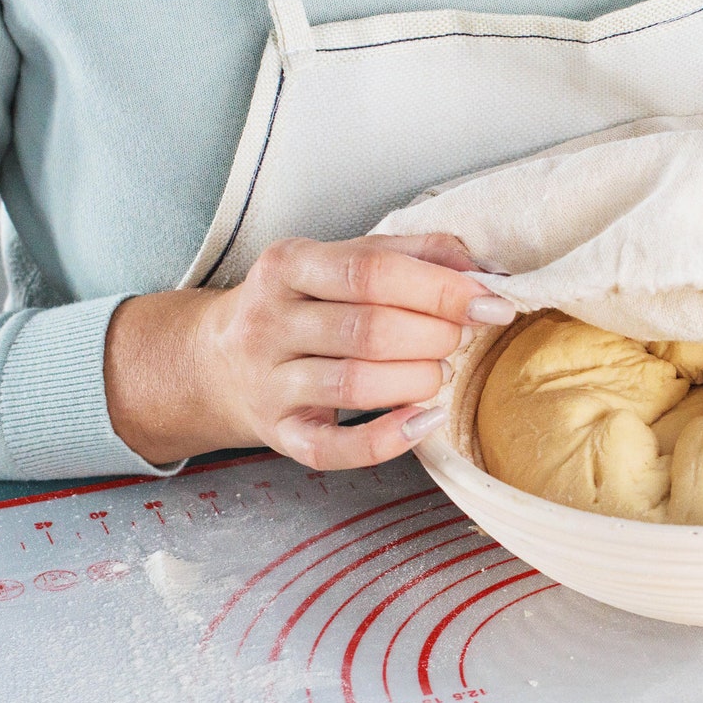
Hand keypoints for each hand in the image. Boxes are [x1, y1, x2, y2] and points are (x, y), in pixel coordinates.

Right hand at [105, 234, 514, 468]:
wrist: (213, 361)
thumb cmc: (299, 304)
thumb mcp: (341, 260)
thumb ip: (411, 254)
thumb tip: (484, 269)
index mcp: (288, 265)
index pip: (372, 271)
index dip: (440, 288)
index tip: (489, 302)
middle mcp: (269, 321)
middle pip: (368, 329)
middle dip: (433, 334)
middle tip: (458, 337)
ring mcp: (269, 382)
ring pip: (354, 384)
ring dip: (417, 380)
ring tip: (438, 372)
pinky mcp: (278, 434)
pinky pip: (333, 448)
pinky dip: (387, 440)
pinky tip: (424, 422)